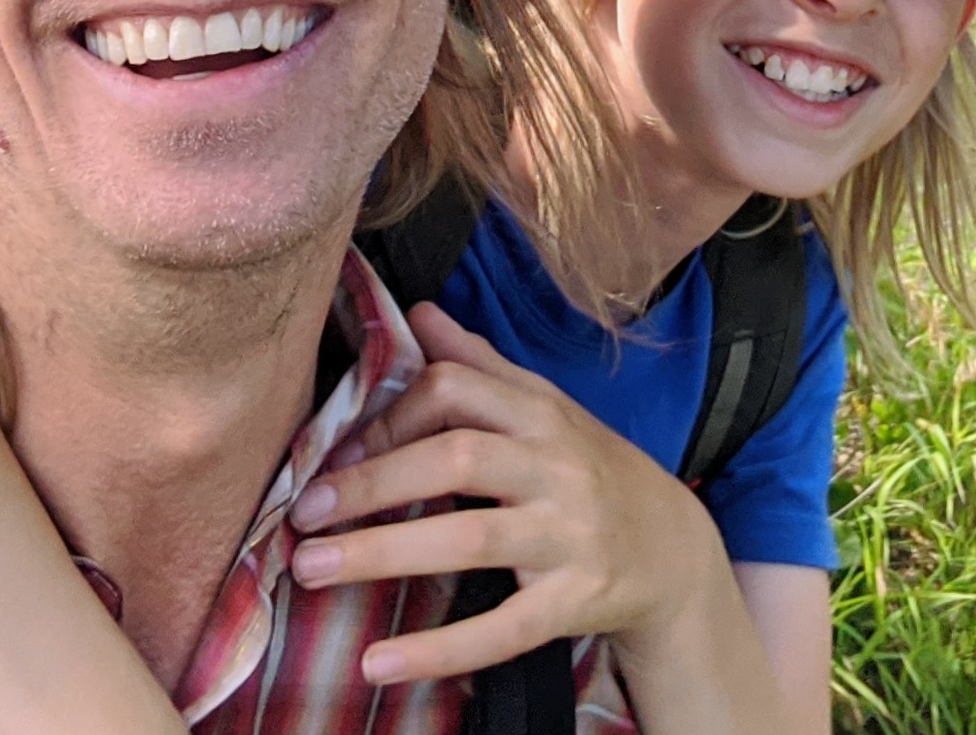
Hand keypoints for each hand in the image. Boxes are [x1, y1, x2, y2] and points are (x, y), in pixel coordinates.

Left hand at [284, 301, 724, 686]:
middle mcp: (555, 466)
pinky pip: (501, 628)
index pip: (454, 389)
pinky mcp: (574, 601)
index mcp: (539, 413)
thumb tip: (418, 312)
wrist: (673, 548)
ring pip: (468, 539)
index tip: (332, 454)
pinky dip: (438, 650)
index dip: (387, 418)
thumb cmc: (588, 468)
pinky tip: (378, 662)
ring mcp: (568, 534)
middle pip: (455, 458)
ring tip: (310, 569)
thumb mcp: (543, 409)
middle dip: (371, 483)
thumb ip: (479, 364)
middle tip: (302, 513)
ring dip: (381, 553)